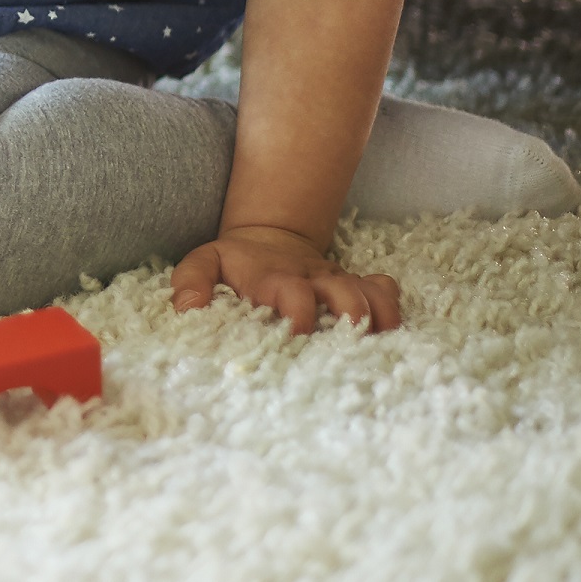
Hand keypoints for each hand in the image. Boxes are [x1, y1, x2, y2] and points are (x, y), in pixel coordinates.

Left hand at [170, 225, 400, 334]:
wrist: (267, 237)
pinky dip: (391, 307)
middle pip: (345, 292)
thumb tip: (188, 307)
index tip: (298, 334)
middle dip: (353, 315)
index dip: (299, 312)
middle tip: (352, 342)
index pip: (293, 292)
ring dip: (378, 316)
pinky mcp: (354, 285)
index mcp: (276, 278)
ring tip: (378, 344)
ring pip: (370, 293)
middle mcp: (313, 279)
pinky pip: (384, 289)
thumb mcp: (205, 262)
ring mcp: (336, 282)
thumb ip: (190, 280)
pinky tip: (389, 330)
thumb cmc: (234, 262)